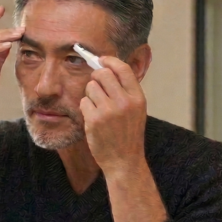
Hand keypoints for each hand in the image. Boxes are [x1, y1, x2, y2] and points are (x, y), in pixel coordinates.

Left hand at [79, 56, 147, 174]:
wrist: (124, 161)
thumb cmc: (128, 134)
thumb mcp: (136, 110)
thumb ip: (125, 90)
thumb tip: (108, 67)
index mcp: (138, 98)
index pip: (122, 69)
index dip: (109, 61)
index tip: (101, 60)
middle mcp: (124, 102)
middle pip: (102, 74)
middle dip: (95, 77)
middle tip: (95, 85)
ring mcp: (109, 111)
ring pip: (90, 87)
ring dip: (90, 94)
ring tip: (97, 108)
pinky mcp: (94, 120)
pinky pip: (83, 102)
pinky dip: (85, 108)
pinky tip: (93, 119)